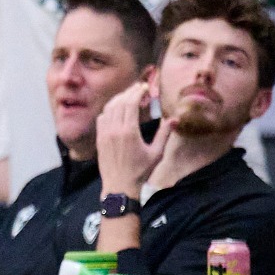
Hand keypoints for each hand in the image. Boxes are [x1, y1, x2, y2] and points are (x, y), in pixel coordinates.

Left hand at [95, 81, 170, 201]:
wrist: (119, 187)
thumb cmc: (141, 172)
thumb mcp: (156, 153)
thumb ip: (164, 134)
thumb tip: (174, 119)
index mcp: (129, 132)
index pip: (130, 103)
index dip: (137, 92)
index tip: (144, 87)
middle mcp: (114, 130)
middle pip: (119, 102)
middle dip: (129, 92)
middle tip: (138, 88)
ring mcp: (104, 134)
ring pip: (109, 108)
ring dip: (118, 99)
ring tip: (128, 95)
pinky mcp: (99, 139)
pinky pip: (101, 118)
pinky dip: (109, 109)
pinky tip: (116, 109)